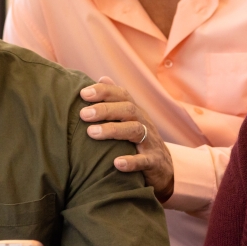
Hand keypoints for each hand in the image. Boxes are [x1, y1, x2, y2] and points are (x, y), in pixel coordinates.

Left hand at [79, 76, 173, 201]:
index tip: (83, 93)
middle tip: (83, 114)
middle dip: (105, 110)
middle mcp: (143, 122)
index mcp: (135, 112)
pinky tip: (116, 163)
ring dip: (113, 130)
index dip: (104, 91)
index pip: (121, 95)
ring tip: (91, 133)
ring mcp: (150, 142)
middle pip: (127, 109)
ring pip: (135, 130)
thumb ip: (116, 100)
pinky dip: (131, 161)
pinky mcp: (154, 161)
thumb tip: (103, 78)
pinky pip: (144, 160)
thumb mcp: (129, 119)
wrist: (163, 167)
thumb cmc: (138, 140)